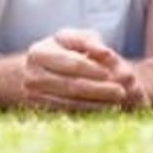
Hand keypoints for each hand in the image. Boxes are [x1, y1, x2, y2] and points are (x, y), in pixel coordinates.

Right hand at [21, 29, 149, 111]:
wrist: (41, 71)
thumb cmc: (65, 51)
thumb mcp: (75, 39)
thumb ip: (91, 42)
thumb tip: (106, 54)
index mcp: (39, 52)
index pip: (71, 63)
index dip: (93, 69)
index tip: (110, 73)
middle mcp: (31, 75)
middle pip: (70, 85)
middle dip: (98, 89)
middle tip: (121, 92)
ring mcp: (33, 95)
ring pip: (69, 102)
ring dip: (95, 103)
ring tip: (116, 102)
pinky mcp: (40, 110)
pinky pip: (67, 113)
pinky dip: (87, 112)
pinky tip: (103, 109)